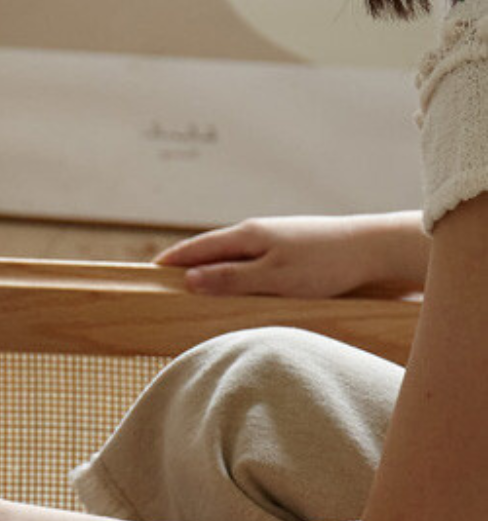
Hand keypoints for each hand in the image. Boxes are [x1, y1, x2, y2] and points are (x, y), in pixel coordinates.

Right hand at [155, 213, 423, 297]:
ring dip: (209, 269)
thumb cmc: (324, 265)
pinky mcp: (288, 248)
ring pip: (230, 255)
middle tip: (161, 283)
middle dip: (185, 265)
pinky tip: (233, 284)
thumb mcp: (272, 278)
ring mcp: (273, 238)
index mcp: (247, 236)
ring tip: (191, 288)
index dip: (171, 261)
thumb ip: (230, 279)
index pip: (196, 249)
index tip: (147, 273)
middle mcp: (256, 232)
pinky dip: (231, 271)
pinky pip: (248, 260)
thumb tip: (188, 280)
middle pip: (209, 250)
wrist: (373, 248)